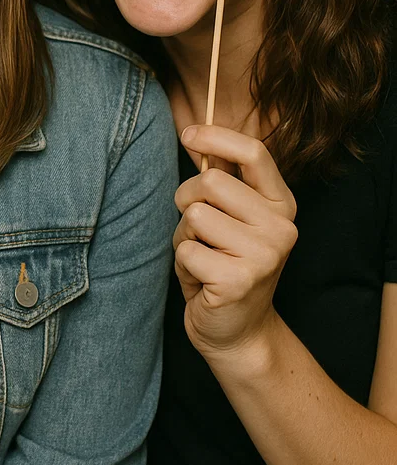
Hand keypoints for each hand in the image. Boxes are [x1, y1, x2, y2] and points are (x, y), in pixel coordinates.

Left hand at [173, 124, 297, 362]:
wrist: (237, 331)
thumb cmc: (225, 263)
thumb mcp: (231, 217)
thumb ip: (222, 178)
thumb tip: (194, 133)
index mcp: (281, 205)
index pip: (254, 152)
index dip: (215, 137)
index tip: (188, 135)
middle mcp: (281, 228)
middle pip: (210, 182)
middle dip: (187, 199)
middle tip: (196, 227)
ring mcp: (264, 255)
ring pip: (194, 215)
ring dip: (184, 236)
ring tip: (203, 256)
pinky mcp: (239, 281)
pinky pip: (185, 250)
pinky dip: (183, 263)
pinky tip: (202, 279)